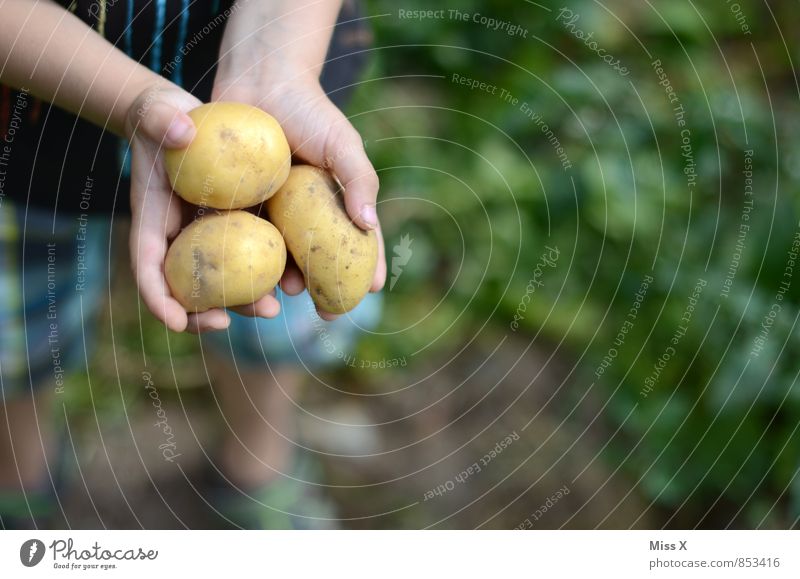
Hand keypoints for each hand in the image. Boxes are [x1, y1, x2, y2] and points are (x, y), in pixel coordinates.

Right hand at [125, 82, 281, 332]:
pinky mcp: (230, 227)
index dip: (157, 298)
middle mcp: (177, 236)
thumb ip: (162, 119)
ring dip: (241, 300)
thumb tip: (182, 130)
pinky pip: (245, 257)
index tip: (175, 322)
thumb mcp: (159, 112)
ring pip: (219, 281)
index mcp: (153, 219)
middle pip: (183, 287)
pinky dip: (262, 272)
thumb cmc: (163, 117)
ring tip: (272, 307)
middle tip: (227, 323)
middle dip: (201, 313)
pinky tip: (290, 278)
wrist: (183, 118)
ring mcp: (204, 235)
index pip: (147, 266)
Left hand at [211, 76, 386, 319]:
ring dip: (281, 281)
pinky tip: (243, 277)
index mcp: (331, 203)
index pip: (354, 242)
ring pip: (276, 257)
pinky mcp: (234, 205)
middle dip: (322, 287)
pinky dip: (242, 260)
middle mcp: (300, 214)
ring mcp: (268, 212)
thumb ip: (358, 180)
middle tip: (326, 307)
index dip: (366, 268)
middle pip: (315, 259)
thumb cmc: (307, 108)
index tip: (372, 291)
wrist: (258, 79)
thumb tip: (368, 224)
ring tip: (284, 294)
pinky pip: (238, 238)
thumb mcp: (342, 143)